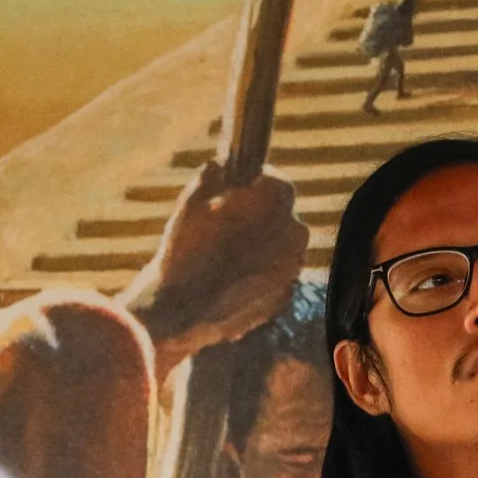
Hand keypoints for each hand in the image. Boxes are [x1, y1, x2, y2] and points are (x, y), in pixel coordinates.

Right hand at [122, 159, 307, 378]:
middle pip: (280, 218)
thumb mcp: (191, 202)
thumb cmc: (184, 250)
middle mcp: (295, 235)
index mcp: (278, 203)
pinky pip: (272, 279)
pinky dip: (256, 277)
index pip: (278, 184)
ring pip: (278, 250)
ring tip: (222, 258)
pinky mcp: (283, 299)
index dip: (256, 186)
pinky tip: (227, 282)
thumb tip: (219, 165)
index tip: (238, 190)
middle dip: (258, 219)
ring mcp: (292, 270)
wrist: (182, 312)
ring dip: (258, 249)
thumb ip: (211, 176)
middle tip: (225, 226)